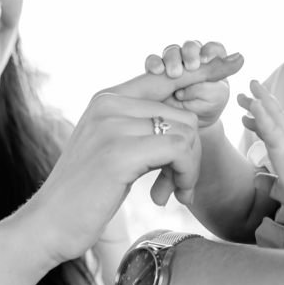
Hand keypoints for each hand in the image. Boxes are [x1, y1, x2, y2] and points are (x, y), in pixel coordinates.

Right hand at [19, 62, 239, 267]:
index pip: (164, 76)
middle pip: (183, 113)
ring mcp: (112, 125)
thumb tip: (181, 123)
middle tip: (181, 186)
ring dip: (190, 169)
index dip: (203, 69)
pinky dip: (186, 175)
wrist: (48, 225)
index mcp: (107, 99)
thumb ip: (138, 129)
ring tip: (174, 193)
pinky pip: (179, 151)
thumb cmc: (84, 195)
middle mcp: (109, 103)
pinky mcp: (119, 151)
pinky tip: (172, 195)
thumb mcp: (111, 150)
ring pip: (185, 132)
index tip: (235, 59)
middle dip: (192, 154)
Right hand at [145, 41, 240, 127]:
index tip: (207, 61)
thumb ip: (221, 76)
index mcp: (210, 63)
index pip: (213, 48)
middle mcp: (192, 60)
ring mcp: (173, 64)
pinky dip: (154, 63)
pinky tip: (158, 71)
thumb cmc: (204, 109)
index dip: (210, 50)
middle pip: (191, 46)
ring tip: (174, 74)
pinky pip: (152, 60)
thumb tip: (239, 57)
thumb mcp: (217, 95)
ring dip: (173, 58)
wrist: (184, 126)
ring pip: (171, 50)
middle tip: (192, 68)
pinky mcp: (156, 72)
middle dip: (191, 53)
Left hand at [238, 80, 283, 210]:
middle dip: (256, 104)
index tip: (244, 117)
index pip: (270, 132)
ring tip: (251, 84)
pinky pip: (270, 128)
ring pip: (272, 116)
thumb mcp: (282, 190)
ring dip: (260, 99)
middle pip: (271, 118)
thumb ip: (269, 183)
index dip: (257, 122)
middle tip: (242, 94)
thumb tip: (256, 179)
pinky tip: (254, 103)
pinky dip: (261, 115)